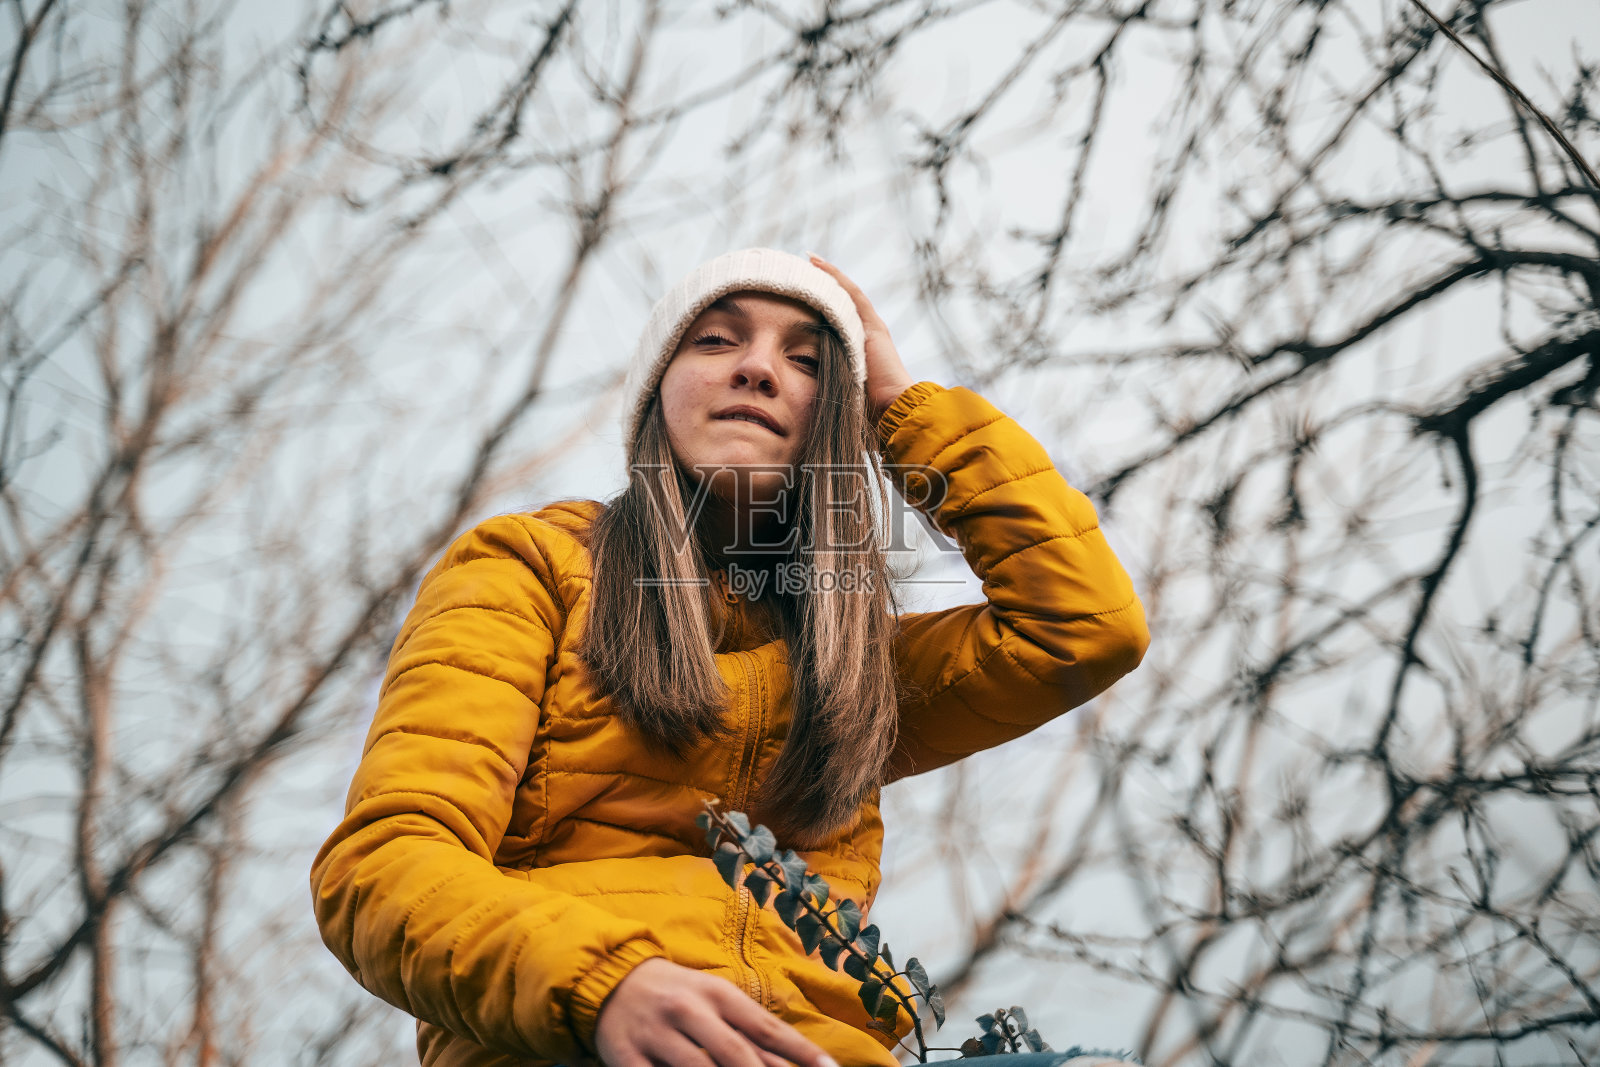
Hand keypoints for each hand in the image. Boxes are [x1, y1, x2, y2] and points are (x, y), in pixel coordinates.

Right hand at [594, 957, 839, 1066]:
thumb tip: (794, 1062)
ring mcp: (656, 1034)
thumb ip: (750, 1034)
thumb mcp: (716, 1001)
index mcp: (718, 994)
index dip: (801, 1053)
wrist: (612, 977)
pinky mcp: (626, 1055)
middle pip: (735, 1055)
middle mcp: (689, 1011)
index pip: (766, 1028)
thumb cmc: (679, 993)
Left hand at [807, 254, 915, 421]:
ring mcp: (871, 327)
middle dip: (820, 288)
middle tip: (797, 273)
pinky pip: (850, 292)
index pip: (835, 321)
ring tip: (805, 261)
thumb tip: (795, 401)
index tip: (795, 298)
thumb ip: (826, 389)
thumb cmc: (868, 412)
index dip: (817, 308)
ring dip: (825, 277)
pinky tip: (815, 263)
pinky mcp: (873, 325)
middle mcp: (866, 335)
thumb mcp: (840, 395)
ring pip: (844, 294)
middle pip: (840, 305)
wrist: (895, 410)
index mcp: (858, 351)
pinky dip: (834, 276)